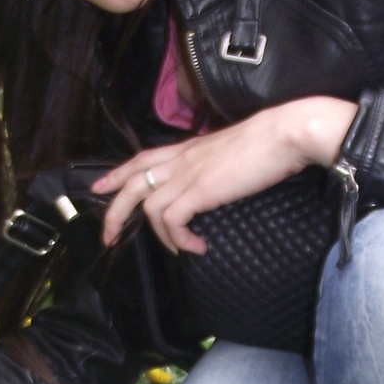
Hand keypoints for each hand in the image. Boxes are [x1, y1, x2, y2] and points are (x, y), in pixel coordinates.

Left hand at [93, 96, 356, 255]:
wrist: (283, 135)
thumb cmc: (266, 144)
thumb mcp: (229, 153)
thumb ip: (213, 167)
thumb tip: (213, 186)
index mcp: (186, 149)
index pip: (141, 158)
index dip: (117, 174)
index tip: (100, 188)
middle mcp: (180, 159)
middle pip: (132, 183)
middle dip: (113, 212)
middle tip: (107, 236)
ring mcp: (187, 174)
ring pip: (148, 207)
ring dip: (158, 236)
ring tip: (178, 249)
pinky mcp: (199, 190)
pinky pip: (172, 220)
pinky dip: (179, 239)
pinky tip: (196, 247)